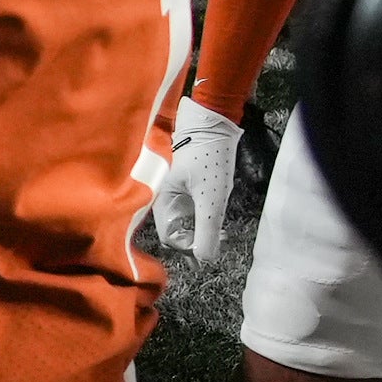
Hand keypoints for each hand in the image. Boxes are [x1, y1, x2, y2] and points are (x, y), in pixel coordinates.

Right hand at [150, 94, 238, 265]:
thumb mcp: (210, 198)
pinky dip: (203, 216)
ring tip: (221, 232)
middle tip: (219, 243)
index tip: (210, 250)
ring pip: (184, 220)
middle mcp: (163, 197)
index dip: (189, 248)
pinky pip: (191, 207)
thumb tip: (205, 259)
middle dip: (196, 241)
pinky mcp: (185, 183)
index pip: (170, 237)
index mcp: (160, 201)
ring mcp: (174, 190)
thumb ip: (206, 231)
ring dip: (202, 229)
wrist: (213, 122)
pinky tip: (217, 215)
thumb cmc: (209, 158)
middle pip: (176, 231)